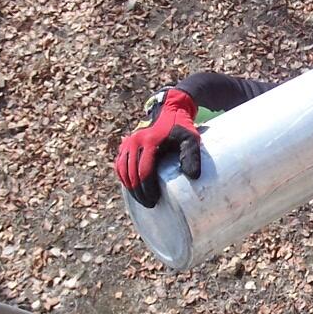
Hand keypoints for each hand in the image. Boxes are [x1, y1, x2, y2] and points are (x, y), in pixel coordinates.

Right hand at [115, 90, 201, 206]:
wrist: (169, 109)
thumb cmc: (181, 127)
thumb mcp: (191, 138)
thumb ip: (192, 155)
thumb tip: (193, 176)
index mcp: (149, 141)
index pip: (144, 171)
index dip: (148, 189)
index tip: (155, 200)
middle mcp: (135, 141)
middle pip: (132, 174)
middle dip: (138, 192)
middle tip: (150, 204)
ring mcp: (128, 143)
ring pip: (123, 171)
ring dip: (130, 188)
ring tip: (141, 199)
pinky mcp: (125, 145)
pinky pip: (119, 165)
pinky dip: (123, 178)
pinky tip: (131, 188)